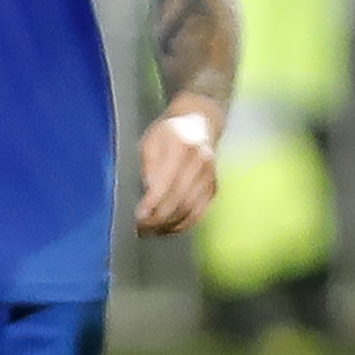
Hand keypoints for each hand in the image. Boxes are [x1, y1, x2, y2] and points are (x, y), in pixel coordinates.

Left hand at [133, 103, 220, 234]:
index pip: (167, 181)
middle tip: (142, 228)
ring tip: (152, 231)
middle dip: (159, 218)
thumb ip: (149, 165)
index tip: (139, 216)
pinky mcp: (214, 186)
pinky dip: (184, 223)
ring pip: (191, 208)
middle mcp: (200, 161)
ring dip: (170, 224)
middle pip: (180, 198)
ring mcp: (210, 175)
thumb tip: (150, 192)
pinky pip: (200, 211)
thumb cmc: (169, 133)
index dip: (153, 203)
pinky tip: (169, 228)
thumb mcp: (150, 141)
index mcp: (181, 146)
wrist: (198, 123)